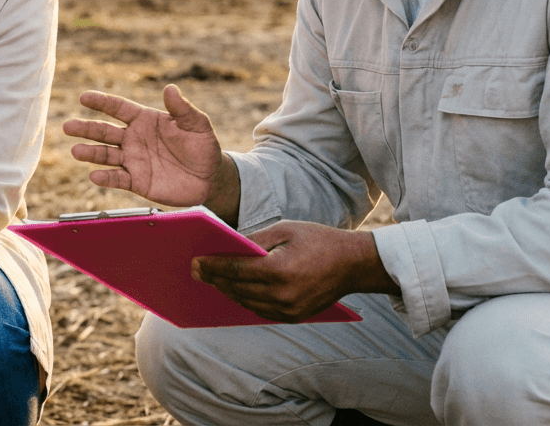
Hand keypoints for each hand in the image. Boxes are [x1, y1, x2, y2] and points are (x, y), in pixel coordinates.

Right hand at [63, 84, 238, 220]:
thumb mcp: (196, 125)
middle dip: (86, 128)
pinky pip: (118, 179)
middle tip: (68, 126)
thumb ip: (181, 109)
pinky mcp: (137, 181)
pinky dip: (106, 178)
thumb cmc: (202, 146)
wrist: (210, 178)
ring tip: (76, 151)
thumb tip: (170, 88)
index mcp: (144, 120)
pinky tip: (95, 176)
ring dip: (90, 153)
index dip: (101, 102)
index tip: (84, 97)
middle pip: (104, 131)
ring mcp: (133, 160)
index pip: (118, 108)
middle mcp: (133, 139)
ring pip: (106, 154)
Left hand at [191, 220, 397, 322]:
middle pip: (237, 288)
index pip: (236, 270)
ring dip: (227, 291)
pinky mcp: (294, 318)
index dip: (213, 266)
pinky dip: (245, 300)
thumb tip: (228, 248)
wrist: (354, 265)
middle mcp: (283, 295)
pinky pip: (260, 311)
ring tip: (212, 279)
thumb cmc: (319, 240)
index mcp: (280, 270)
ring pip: (246, 302)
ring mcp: (289, 310)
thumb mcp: (285, 230)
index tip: (196, 262)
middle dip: (214, 279)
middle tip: (196, 271)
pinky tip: (234, 289)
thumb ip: (254, 241)